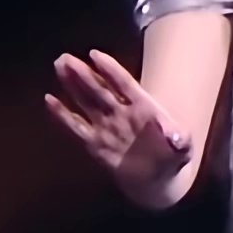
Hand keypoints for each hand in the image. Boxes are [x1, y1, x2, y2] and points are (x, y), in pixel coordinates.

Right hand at [45, 50, 193, 201]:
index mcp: (143, 107)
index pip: (124, 84)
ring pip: (86, 102)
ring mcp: (107, 126)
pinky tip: (50, 100)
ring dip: (72, 85)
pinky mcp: (95, 144)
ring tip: (59, 66)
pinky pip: (76, 128)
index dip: (110, 69)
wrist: (158, 178)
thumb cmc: (172, 157)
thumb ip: (179, 140)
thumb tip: (176, 136)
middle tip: (66, 58)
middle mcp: (121, 113)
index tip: (95, 55)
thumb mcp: (183, 149)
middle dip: (84, 74)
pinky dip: (62, 116)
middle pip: (100, 89)